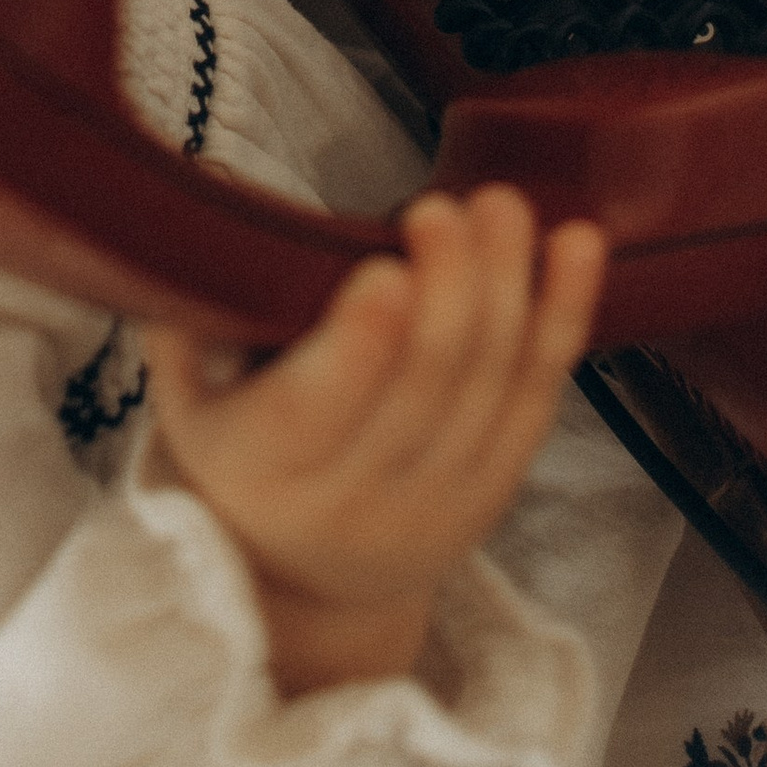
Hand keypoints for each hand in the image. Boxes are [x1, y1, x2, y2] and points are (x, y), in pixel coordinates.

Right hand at [141, 189, 604, 697]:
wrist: (302, 583)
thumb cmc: (240, 452)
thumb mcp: (188, 396)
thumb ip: (191, 305)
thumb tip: (215, 183)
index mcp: (265, 468)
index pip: (316, 411)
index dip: (360, 346)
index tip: (387, 272)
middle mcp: (354, 500)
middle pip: (421, 389)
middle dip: (447, 291)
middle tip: (448, 207)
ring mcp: (437, 504)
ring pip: (488, 388)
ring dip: (508, 287)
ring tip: (504, 206)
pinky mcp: (495, 493)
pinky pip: (538, 399)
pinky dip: (564, 319)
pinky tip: (578, 245)